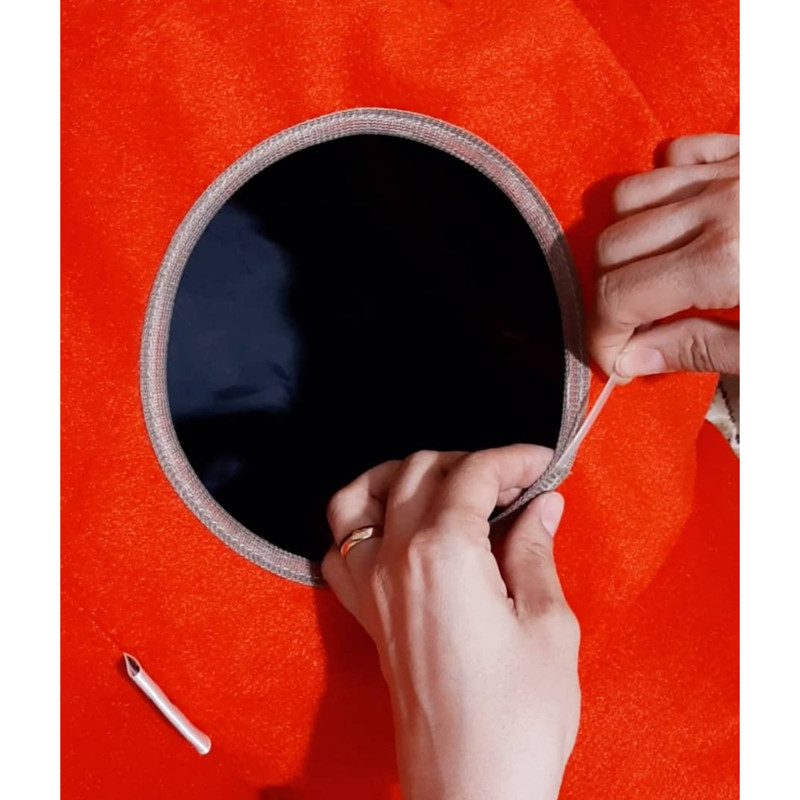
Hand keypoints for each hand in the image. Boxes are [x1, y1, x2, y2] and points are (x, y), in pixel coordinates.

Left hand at [323, 445, 579, 799]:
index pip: (473, 474)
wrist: (470, 788)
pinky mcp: (365, 614)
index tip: (540, 463)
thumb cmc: (517, 718)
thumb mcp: (548, 625)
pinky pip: (341, 545)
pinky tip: (397, 527)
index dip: (512, 458)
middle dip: (469, 461)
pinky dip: (362, 518)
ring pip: (364, 494)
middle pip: (419, 471)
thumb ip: (535, 550)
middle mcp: (396, 559)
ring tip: (448, 486)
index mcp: (444, 553)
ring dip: (404, 475)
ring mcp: (372, 585)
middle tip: (513, 481)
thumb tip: (542, 505)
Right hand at [590, 133, 739, 377]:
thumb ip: (700, 350)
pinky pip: (676, 154)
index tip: (617, 361)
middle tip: (637, 329)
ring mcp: (734, 170)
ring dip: (628, 243)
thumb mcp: (775, 350)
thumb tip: (632, 359)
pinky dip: (664, 186)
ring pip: (630, 197)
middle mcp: (720, 205)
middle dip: (612, 297)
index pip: (618, 298)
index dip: (604, 338)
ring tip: (655, 277)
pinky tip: (682, 222)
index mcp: (727, 259)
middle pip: (612, 248)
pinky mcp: (750, 150)